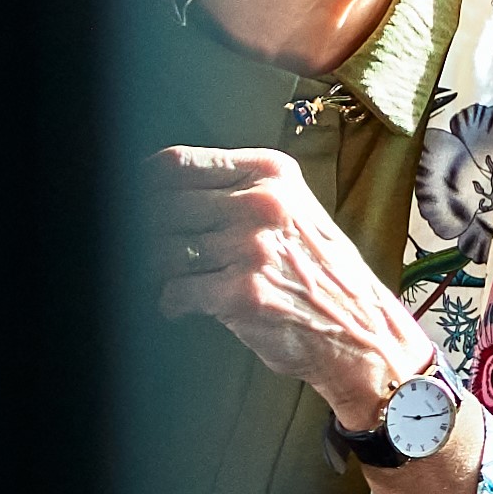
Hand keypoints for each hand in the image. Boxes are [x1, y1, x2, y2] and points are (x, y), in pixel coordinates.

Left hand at [148, 145, 426, 422]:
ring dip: (155, 270)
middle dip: (144, 231)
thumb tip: (158, 190)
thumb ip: (236, 191)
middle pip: (161, 205)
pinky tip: (184, 304)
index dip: (141, 182)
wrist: (362, 330)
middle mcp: (262, 204)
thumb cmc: (321, 272)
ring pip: (161, 250)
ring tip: (169, 278)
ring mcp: (252, 247)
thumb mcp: (292, 210)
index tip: (130, 197)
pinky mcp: (242, 292)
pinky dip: (171, 302)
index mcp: (271, 173)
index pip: (177, 163)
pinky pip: (175, 291)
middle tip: (149, 248)